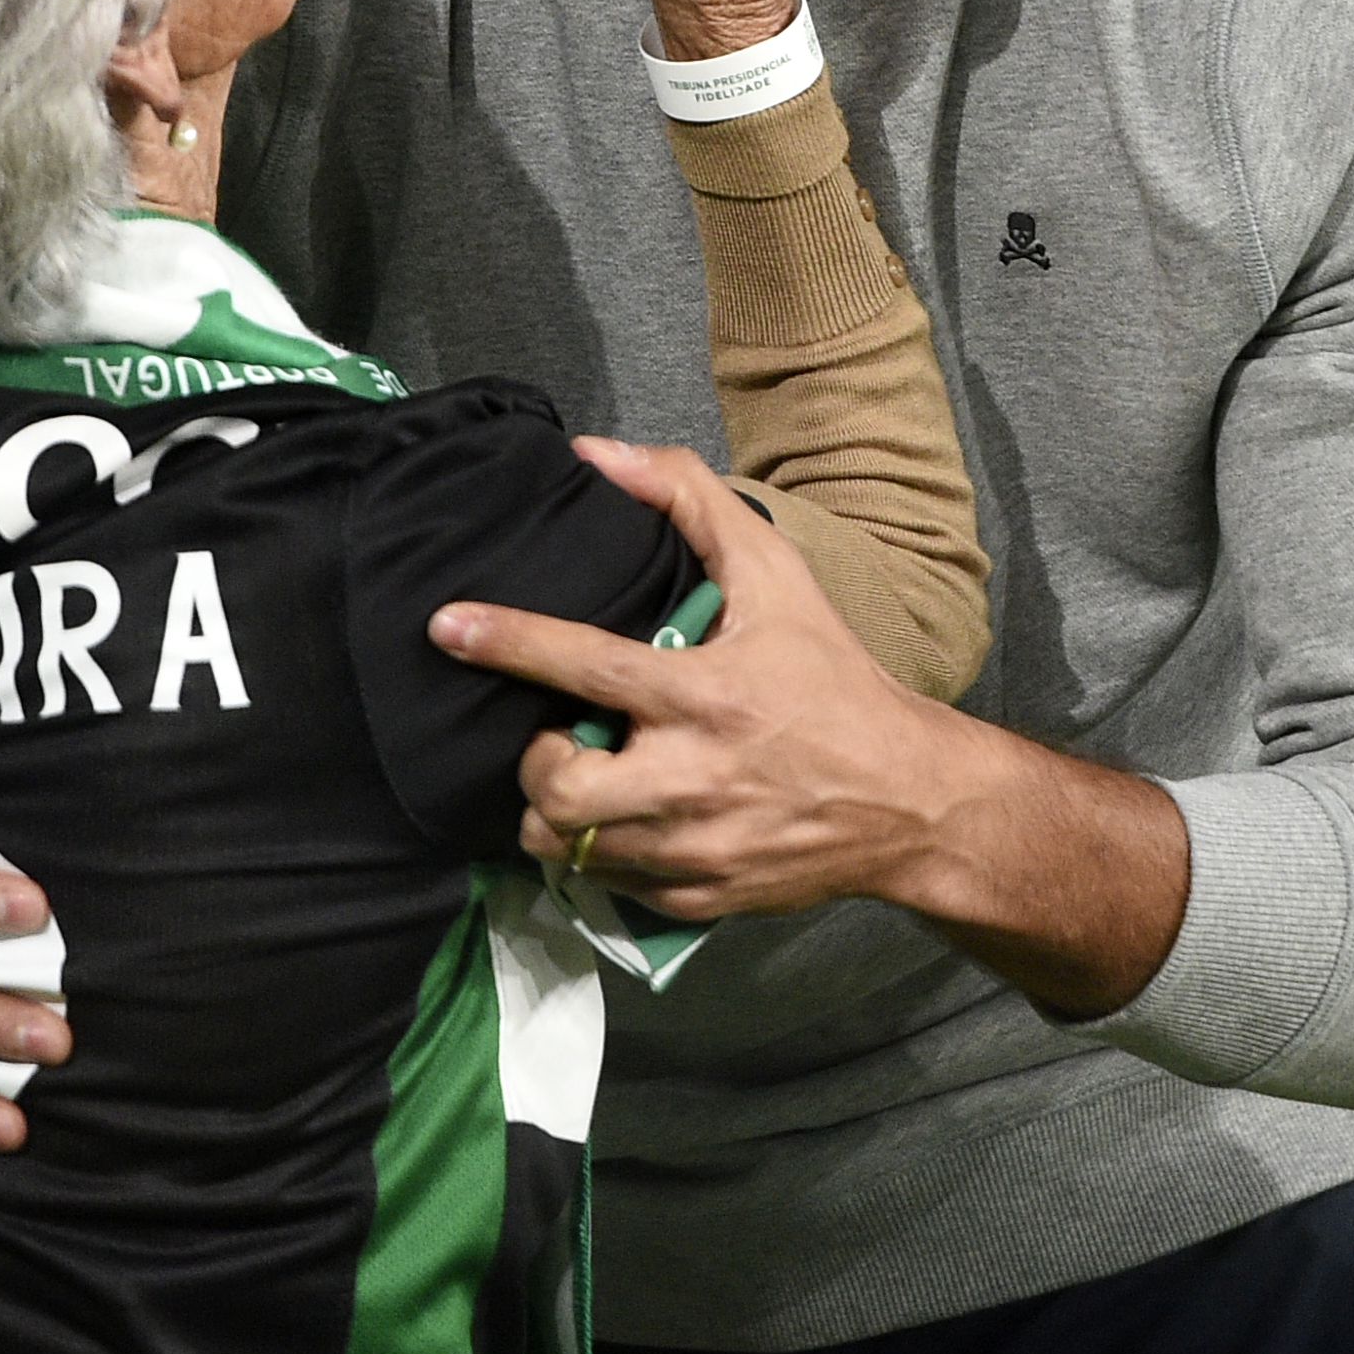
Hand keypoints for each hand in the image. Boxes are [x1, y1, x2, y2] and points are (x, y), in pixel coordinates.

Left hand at [433, 439, 1189, 1016]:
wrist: (906, 800)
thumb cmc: (835, 679)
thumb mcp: (779, 578)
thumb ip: (692, 505)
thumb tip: (599, 453)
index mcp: (706, 693)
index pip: (584, 664)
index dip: (507, 641)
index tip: (447, 626)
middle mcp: (692, 777)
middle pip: (556, 789)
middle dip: (535, 762)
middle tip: (559, 738)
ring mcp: (692, 848)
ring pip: (569, 849)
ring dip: (558, 815)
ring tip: (585, 782)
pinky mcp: (696, 899)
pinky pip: (609, 887)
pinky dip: (604, 855)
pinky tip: (631, 822)